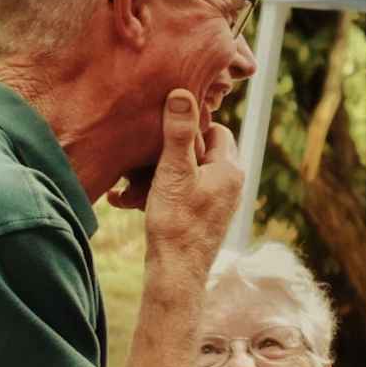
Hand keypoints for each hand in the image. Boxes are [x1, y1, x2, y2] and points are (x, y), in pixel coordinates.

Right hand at [109, 89, 243, 261]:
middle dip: (173, 150)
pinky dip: (162, 192)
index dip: (190, 125)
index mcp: (230, 169)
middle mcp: (231, 185)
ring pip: (190, 173)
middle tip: (148, 154)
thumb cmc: (176, 222)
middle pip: (202, 150)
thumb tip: (182, 93)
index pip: (215, 129)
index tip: (163, 129)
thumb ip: (178, 132)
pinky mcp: (204, 218)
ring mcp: (219, 203)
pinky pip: (184, 193)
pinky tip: (134, 200)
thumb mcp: (174, 171)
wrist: (176, 273)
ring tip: (136, 181)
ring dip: (162, 173)